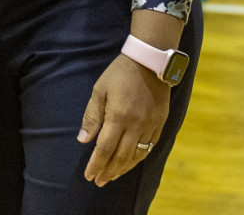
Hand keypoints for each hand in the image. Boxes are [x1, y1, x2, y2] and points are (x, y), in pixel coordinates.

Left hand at [78, 55, 170, 186]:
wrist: (149, 62)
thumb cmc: (119, 74)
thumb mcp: (99, 91)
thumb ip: (92, 116)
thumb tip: (83, 140)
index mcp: (118, 117)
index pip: (105, 148)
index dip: (96, 164)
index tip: (89, 176)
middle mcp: (135, 125)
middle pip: (121, 156)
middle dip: (108, 171)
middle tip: (99, 181)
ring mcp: (150, 125)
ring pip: (136, 155)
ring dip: (123, 169)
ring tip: (112, 176)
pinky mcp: (160, 123)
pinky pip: (149, 147)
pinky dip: (138, 158)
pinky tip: (130, 163)